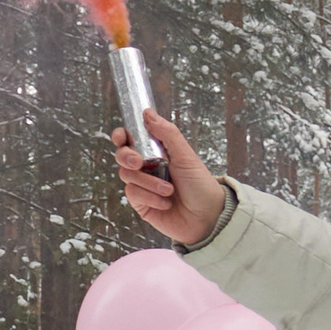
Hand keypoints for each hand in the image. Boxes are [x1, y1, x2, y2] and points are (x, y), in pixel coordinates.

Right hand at [114, 107, 225, 247]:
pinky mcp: (142, 204)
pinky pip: (133, 195)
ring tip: (169, 190)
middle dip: (127, 157)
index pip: (130, 139)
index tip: (122, 137)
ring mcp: (143, 186)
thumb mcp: (186, 156)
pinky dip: (149, 197)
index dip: (121, 136)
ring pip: (127, 176)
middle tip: (139, 162)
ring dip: (148, 182)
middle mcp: (147, 168)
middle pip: (122, 156)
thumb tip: (147, 112)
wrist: (209, 217)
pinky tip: (165, 203)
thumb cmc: (201, 186)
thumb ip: (167, 133)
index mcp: (156, 152)